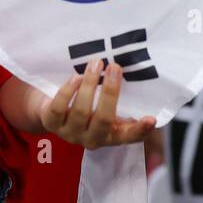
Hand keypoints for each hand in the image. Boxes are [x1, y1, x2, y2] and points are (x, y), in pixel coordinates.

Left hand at [39, 58, 156, 147]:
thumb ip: (118, 99)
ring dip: (89, 84)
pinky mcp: (51, 124)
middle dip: (110, 92)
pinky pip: (59, 108)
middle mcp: (92, 138)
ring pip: (81, 111)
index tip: (151, 119)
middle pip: (104, 120)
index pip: (129, 136)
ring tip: (96, 64)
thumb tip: (136, 73)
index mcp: (111, 135)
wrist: (51, 111)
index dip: (141, 130)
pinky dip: (68, 91)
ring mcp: (70, 133)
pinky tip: (76, 77)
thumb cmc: (88, 106)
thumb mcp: (105, 106)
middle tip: (115, 67)